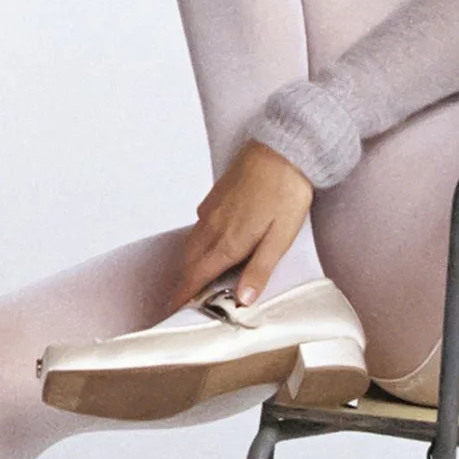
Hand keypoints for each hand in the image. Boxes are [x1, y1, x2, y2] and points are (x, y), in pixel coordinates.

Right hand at [168, 142, 315, 316]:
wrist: (283, 150)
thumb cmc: (286, 192)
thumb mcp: (280, 238)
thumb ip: (259, 270)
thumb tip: (243, 299)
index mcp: (229, 241)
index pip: (197, 276)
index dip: (183, 295)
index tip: (172, 309)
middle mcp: (214, 226)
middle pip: (188, 262)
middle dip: (180, 283)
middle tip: (176, 300)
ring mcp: (212, 210)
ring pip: (191, 244)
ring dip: (186, 264)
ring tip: (187, 279)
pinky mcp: (215, 197)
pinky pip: (198, 226)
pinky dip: (194, 243)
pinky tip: (204, 245)